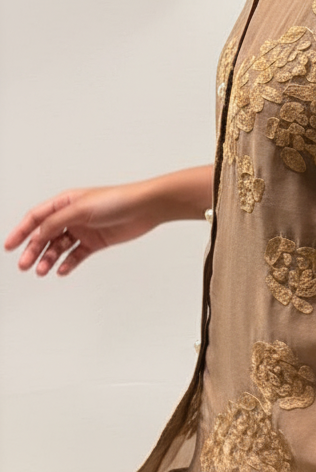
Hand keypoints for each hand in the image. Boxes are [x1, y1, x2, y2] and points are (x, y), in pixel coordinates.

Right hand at [4, 183, 167, 275]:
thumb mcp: (81, 209)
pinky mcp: (96, 242)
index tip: (9, 246)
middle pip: (45, 235)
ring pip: (59, 247)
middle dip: (33, 250)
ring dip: (48, 259)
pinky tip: (61, 270)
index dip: (21, 231)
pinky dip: (67, 264)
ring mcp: (83, 230)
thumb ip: (57, 222)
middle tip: (25, 265)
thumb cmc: (116, 200)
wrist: (145, 208)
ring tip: (42, 271)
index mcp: (65, 202)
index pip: (36, 217)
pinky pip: (76, 255)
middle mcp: (72, 216)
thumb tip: (38, 234)